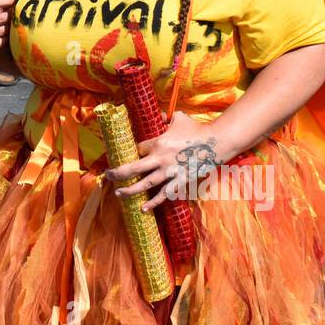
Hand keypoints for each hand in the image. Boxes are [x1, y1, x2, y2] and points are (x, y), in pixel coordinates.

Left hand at [105, 111, 220, 211]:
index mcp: (159, 142)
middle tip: (107, 177)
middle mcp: (161, 159)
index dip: (133, 152)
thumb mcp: (179, 118)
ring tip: (119, 194)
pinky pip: (164, 194)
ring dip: (130, 190)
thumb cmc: (197, 129)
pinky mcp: (181, 181)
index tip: (130, 155)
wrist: (217, 142)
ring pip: (146, 184)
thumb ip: (167, 117)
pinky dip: (153, 202)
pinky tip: (143, 208)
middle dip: (118, 173)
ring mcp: (171, 172)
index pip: (138, 149)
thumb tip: (160, 116)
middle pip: (134, 168)